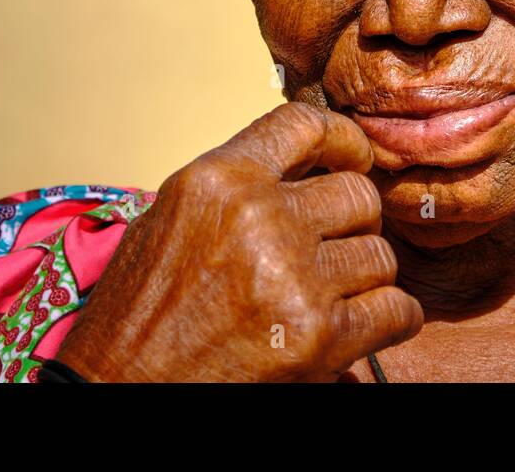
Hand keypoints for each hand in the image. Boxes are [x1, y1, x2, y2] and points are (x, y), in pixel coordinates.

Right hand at [54, 103, 422, 380]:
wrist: (118, 387)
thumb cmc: (137, 312)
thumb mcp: (170, 219)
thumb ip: (237, 189)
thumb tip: (306, 172)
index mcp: (218, 180)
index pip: (305, 125)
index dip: (343, 139)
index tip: (355, 158)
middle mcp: (259, 218)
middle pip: (358, 195)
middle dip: (356, 223)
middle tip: (338, 248)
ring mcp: (292, 277)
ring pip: (381, 254)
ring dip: (367, 277)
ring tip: (337, 294)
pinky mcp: (317, 336)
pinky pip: (396, 310)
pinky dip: (393, 319)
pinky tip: (370, 324)